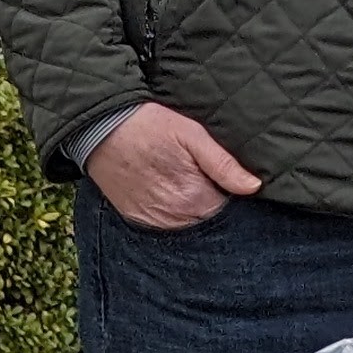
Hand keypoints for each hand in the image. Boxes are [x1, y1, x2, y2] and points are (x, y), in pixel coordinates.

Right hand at [84, 103, 262, 230]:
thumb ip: (223, 164)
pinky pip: (164, 225)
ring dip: (193, 212)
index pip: (228, 212)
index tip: (230, 184)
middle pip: (208, 221)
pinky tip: (170, 194)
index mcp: (194, 196)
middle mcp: (174, 216)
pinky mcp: (136, 218)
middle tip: (208, 181)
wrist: (98, 127)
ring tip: (187, 186)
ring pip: (188, 226)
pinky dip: (172, 215)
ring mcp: (153, 219)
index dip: (233, 198)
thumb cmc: (148, 125)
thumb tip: (254, 186)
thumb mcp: (191, 134)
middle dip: (214, 205)